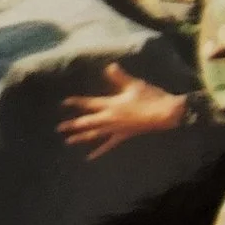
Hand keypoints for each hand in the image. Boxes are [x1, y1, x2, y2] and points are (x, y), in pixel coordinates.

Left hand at [58, 65, 187, 158]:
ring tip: (68, 141)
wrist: (164, 113)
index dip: (77, 102)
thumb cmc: (150, 97)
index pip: (90, 103)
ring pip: (95, 135)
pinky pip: (108, 145)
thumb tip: (109, 66)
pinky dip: (99, 151)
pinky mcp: (123, 135)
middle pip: (88, 122)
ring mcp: (116, 129)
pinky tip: (90, 157)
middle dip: (73, 124)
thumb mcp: (135, 85)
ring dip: (81, 138)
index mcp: (112, 104)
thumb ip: (120, 77)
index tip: (64, 102)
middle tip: (59, 128)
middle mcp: (110, 118)